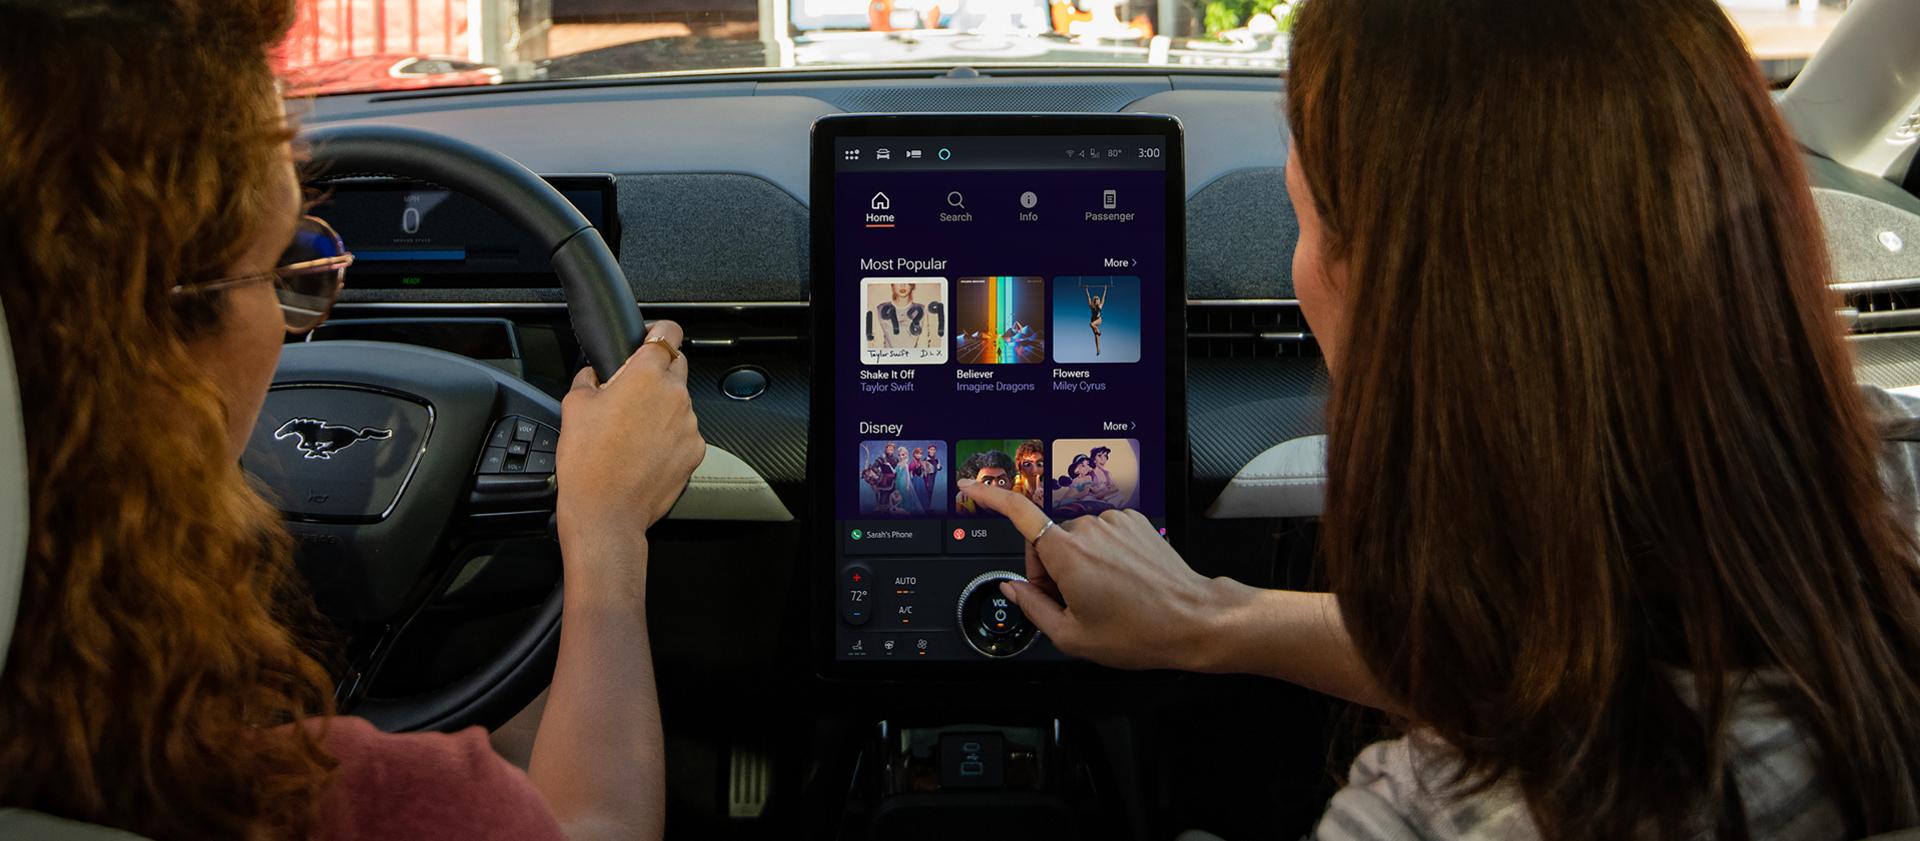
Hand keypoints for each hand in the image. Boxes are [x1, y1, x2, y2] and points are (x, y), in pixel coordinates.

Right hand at [555, 321, 705, 552]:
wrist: (606, 512)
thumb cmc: (589, 462)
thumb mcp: (574, 406)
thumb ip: (589, 378)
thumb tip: (595, 374)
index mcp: (646, 376)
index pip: (669, 332)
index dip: (660, 332)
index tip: (651, 338)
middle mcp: (675, 396)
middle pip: (677, 366)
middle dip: (657, 372)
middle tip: (632, 391)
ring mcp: (690, 425)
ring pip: (680, 402)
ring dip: (662, 408)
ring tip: (633, 432)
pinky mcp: (695, 451)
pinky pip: (685, 432)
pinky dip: (669, 436)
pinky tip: (645, 451)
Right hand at [957, 479, 1234, 671]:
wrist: (1193, 619)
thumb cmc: (1139, 632)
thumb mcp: (1073, 636)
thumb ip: (1032, 608)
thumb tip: (1013, 589)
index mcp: (1068, 554)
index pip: (1017, 513)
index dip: (988, 497)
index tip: (970, 488)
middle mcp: (1090, 528)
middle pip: (1047, 542)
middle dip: (1049, 571)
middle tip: (1073, 605)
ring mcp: (1115, 522)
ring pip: (1075, 540)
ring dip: (1077, 564)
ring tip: (1104, 597)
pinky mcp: (1135, 522)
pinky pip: (1102, 535)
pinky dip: (1102, 556)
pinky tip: (1120, 582)